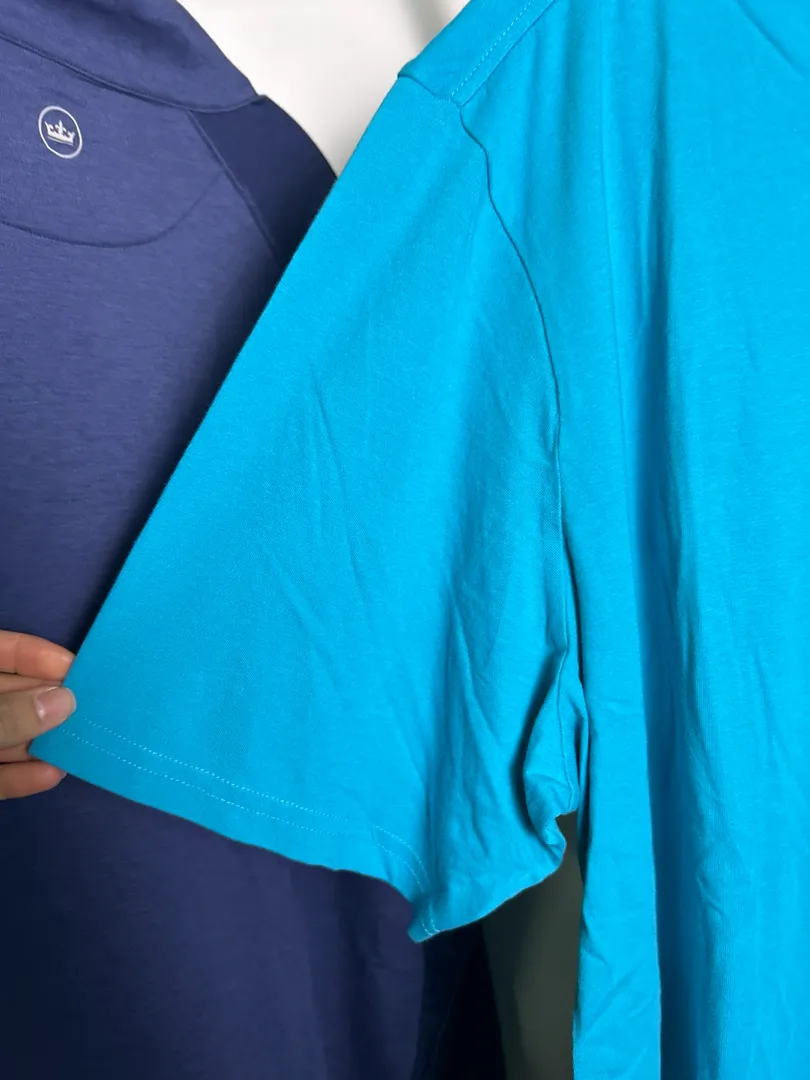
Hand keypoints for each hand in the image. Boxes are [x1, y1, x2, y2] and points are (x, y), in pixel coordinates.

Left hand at [0, 631, 75, 799]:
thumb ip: (8, 716)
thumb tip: (65, 700)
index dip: (33, 655)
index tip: (75, 668)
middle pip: (8, 695)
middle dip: (45, 702)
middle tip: (89, 708)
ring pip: (5, 735)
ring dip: (39, 742)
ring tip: (80, 744)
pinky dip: (19, 777)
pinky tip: (51, 775)